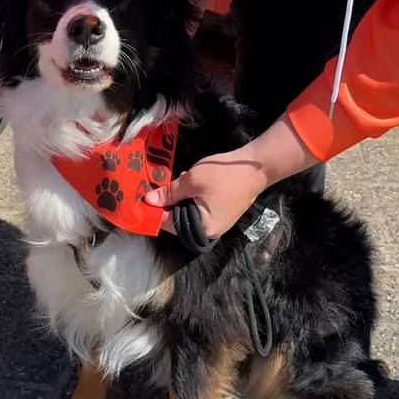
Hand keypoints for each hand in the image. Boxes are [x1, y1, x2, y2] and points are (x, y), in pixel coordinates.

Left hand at [143, 147, 268, 238]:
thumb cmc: (223, 175)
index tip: (142, 200)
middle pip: (178, 220)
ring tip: (180, 180)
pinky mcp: (222, 213)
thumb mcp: (191, 181)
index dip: (154, 211)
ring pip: (189, 213)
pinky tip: (192, 181)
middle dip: (169, 203)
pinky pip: (200, 209)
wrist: (256, 167)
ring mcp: (217, 223)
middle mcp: (209, 231)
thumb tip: (149, 201)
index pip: (168, 223)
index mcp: (201, 228)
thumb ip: (169, 193)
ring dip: (181, 198)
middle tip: (159, 187)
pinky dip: (193, 197)